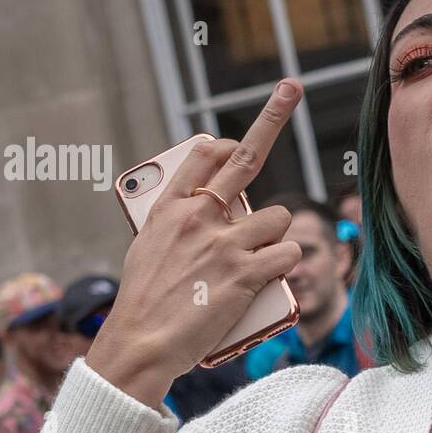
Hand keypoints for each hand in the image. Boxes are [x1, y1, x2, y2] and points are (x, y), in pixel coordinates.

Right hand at [86, 80, 304, 407]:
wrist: (141, 344)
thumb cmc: (145, 304)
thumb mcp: (148, 250)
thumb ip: (175, 226)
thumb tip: (198, 214)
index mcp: (170, 208)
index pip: (204, 154)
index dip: (227, 145)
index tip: (237, 144)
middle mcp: (199, 216)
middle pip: (246, 158)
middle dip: (272, 118)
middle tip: (290, 87)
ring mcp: (225, 242)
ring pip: (278, 217)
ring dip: (276, 236)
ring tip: (255, 261)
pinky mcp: (246, 271)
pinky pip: (288, 251)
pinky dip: (286, 262)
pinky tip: (271, 275)